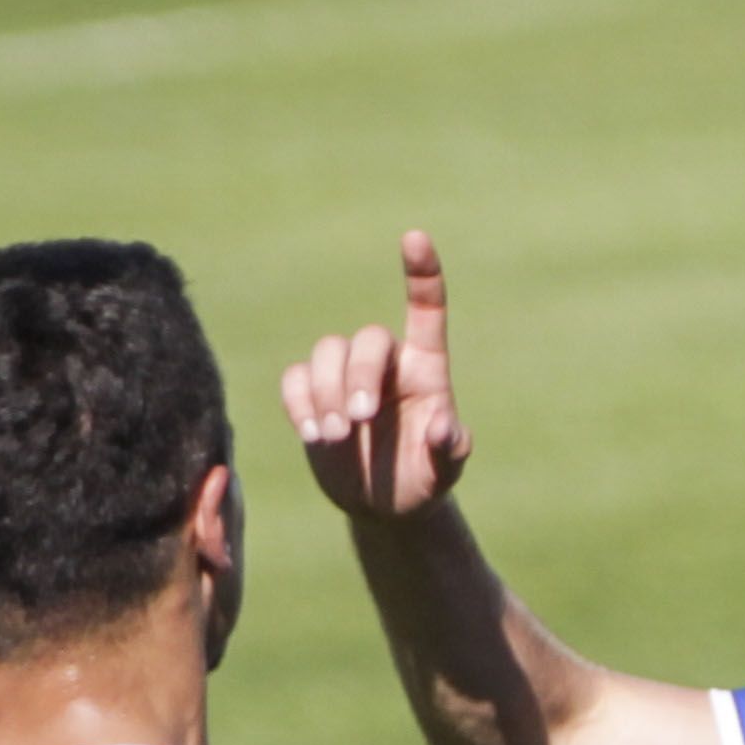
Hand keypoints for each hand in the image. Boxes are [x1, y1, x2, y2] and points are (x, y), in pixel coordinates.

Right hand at [282, 227, 472, 523]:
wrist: (384, 506)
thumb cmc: (424, 478)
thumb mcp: (445, 470)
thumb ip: (448, 448)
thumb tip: (443, 426)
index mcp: (425, 367)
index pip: (425, 309)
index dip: (421, 273)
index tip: (415, 238)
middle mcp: (385, 363)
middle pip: (365, 339)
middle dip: (357, 376)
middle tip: (359, 422)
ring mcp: (345, 376)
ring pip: (326, 352)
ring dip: (326, 392)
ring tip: (335, 437)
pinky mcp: (312, 395)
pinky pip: (295, 378)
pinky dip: (299, 403)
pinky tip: (312, 434)